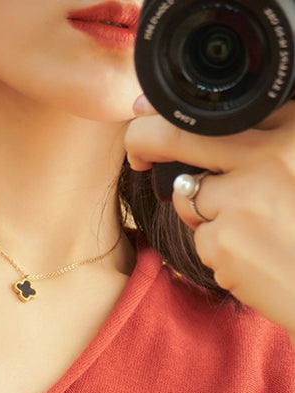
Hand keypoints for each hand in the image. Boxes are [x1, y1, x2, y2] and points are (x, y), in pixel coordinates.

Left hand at [124, 95, 294, 335]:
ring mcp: (244, 198)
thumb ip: (269, 146)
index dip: (180, 114)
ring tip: (252, 230)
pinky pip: (199, 236)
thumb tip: (203, 130)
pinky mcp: (223, 241)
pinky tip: (253, 257)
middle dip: (144, 138)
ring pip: (187, 194)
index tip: (152, 111)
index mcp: (294, 132)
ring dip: (204, 212)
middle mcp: (271, 156)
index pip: (223, 113)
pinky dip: (217, 248)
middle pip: (179, 135)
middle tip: (138, 151)